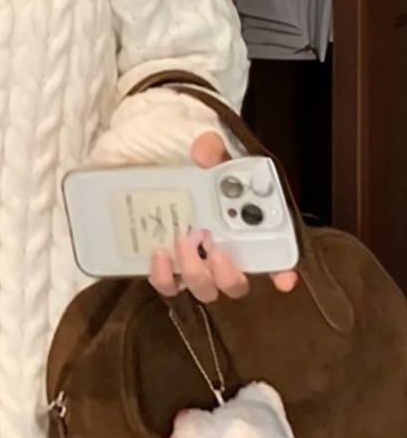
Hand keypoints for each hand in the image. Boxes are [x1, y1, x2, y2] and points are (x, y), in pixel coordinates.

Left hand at [149, 131, 299, 302]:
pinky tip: (159, 254)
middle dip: (228, 272)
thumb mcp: (208, 152)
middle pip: (236, 283)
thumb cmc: (195, 170)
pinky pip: (168, 286)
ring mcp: (197, 265)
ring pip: (204, 289)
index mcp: (248, 227)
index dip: (283, 272)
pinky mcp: (168, 269)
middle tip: (213, 247)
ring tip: (180, 241)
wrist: (154, 171)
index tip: (283, 280)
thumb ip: (212, 149)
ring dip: (195, 272)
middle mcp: (226, 253)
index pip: (275, 257)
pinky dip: (164, 277)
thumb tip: (203, 155)